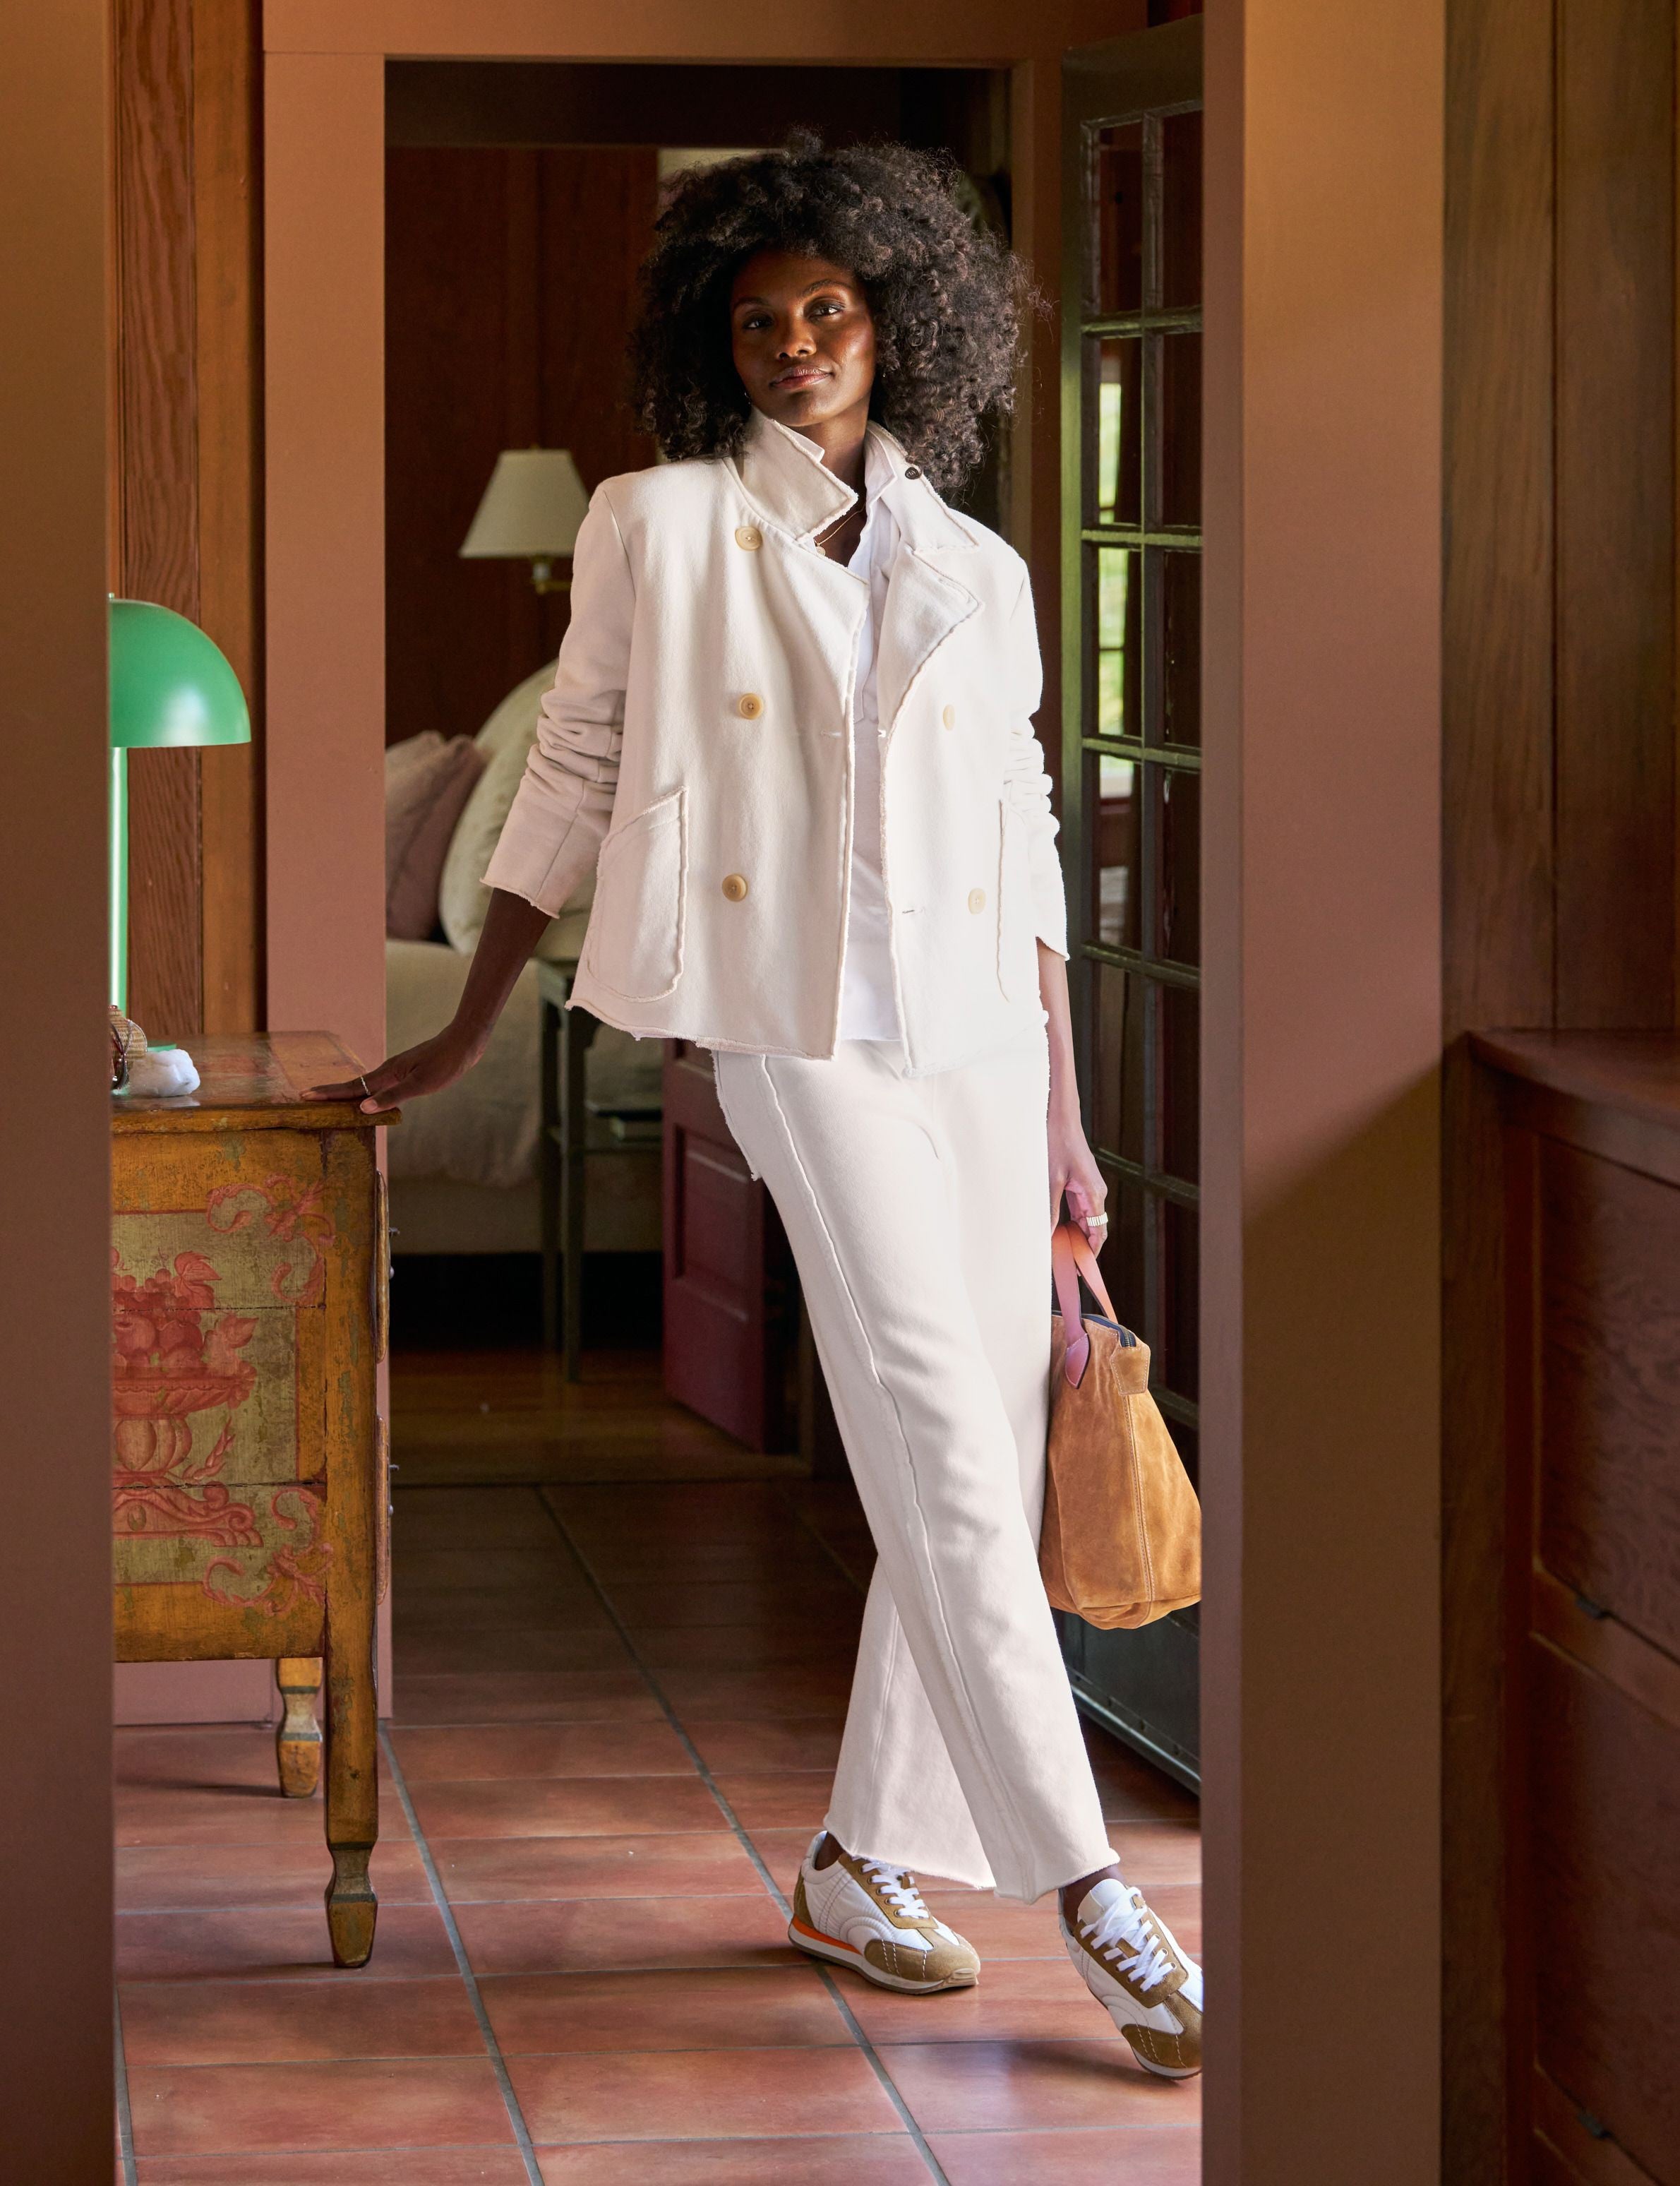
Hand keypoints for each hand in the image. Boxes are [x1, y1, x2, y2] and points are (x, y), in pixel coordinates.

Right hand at [308, 1025, 482, 1114]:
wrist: (464, 1043)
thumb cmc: (446, 1064)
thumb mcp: (421, 1085)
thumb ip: (392, 1097)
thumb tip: (362, 1108)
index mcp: (387, 1074)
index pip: (351, 1088)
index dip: (328, 1094)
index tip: (305, 1096)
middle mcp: (387, 1071)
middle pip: (353, 1086)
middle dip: (330, 1093)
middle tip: (306, 1099)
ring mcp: (396, 1071)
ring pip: (365, 1086)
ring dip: (346, 1094)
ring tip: (329, 1102)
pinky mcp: (406, 1073)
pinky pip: (378, 1086)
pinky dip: (365, 1093)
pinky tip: (367, 1099)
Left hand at [1048, 1099, 1108, 1252]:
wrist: (1061, 1118)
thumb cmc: (1057, 1144)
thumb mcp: (1051, 1180)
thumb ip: (1051, 1209)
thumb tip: (1049, 1233)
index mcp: (1094, 1193)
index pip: (1099, 1231)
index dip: (1092, 1253)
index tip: (1082, 1269)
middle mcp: (1096, 1192)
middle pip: (1094, 1228)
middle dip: (1083, 1247)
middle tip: (1067, 1265)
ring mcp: (1089, 1188)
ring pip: (1086, 1220)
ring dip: (1075, 1235)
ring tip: (1061, 1252)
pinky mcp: (1080, 1183)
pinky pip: (1079, 1209)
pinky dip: (1071, 1222)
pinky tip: (1058, 1231)